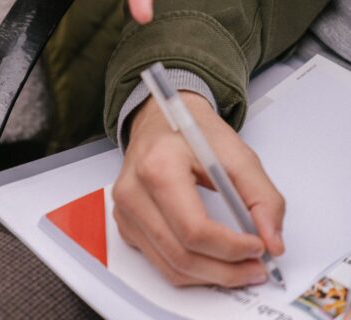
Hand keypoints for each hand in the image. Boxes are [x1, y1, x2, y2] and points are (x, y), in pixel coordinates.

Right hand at [112, 92, 285, 286]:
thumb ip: (262, 198)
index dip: (231, 247)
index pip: (193, 229)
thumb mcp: (238, 154)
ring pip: (169, 266)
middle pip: (180, 254)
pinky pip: (159, 262)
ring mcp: (124, 211)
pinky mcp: (124, 224)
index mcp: (158, 167)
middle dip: (225, 270)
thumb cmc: (192, 133)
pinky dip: (190, 270)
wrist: (159, 119)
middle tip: (255, 267)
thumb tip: (272, 241)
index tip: (259, 247)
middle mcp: (133, 192)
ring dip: (210, 276)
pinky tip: (212, 260)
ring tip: (240, 268)